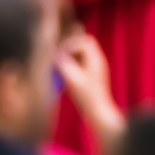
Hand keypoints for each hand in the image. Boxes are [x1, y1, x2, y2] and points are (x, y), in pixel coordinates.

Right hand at [51, 26, 122, 146]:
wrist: (99, 113)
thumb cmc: (87, 97)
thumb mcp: (72, 79)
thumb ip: (63, 64)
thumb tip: (55, 55)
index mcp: (96, 59)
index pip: (84, 41)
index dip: (70, 44)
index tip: (60, 55)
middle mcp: (97, 61)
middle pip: (84, 44)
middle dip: (70, 48)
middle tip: (59, 57)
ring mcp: (95, 68)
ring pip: (82, 53)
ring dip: (70, 56)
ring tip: (61, 65)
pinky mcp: (92, 76)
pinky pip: (81, 63)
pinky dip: (72, 64)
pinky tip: (66, 75)